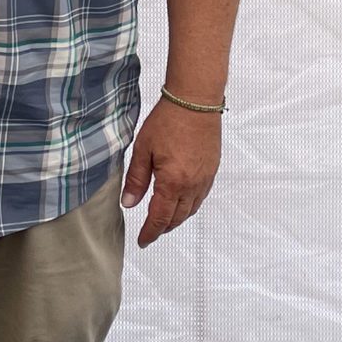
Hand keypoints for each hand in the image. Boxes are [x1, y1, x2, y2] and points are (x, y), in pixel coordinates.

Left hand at [122, 94, 221, 246]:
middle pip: (177, 217)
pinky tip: (182, 200)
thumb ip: (136, 179)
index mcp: (172, 182)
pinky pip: (202, 196)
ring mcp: (205, 178)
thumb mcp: (143, 149)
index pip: (160, 218)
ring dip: (177, 218)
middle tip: (151, 232)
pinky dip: (190, 205)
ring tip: (165, 220)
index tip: (143, 241)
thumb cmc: (168, 120)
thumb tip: (129, 203)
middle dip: (163, 228)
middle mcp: (192, 185)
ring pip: (191, 209)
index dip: (150, 232)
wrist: (195, 101)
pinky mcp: (212, 169)